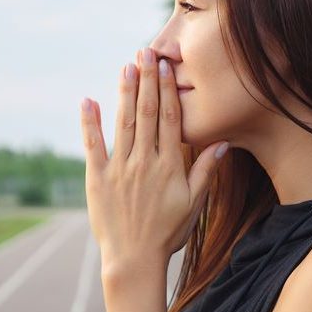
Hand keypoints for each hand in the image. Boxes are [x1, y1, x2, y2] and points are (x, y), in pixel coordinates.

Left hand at [80, 47, 228, 270]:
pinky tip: (89, 100)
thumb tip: (222, 142)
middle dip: (146, 80)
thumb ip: (206, 171)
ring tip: (126, 66)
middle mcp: (144, 161)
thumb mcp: (193, 204)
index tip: (165, 66)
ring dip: (125, 93)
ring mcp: (119, 169)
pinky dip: (90, 122)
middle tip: (146, 52)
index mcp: (168, 165)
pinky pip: (93, 146)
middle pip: (146, 113)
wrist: (134, 258)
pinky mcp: (97, 178)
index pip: (168, 119)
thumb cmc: (167, 232)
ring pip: (123, 123)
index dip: (166, 90)